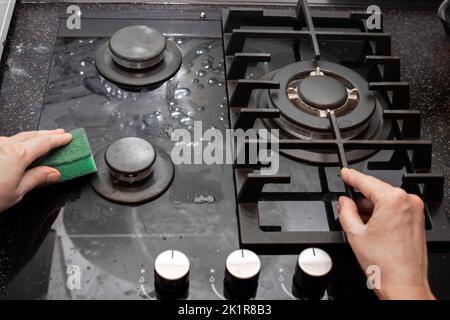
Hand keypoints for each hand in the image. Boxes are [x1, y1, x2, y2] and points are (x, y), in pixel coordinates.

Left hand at [0, 129, 71, 212]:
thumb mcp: (17, 192)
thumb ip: (37, 179)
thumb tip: (53, 173)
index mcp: (18, 155)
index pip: (45, 142)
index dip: (58, 139)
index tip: (68, 137)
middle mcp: (5, 145)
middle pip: (32, 135)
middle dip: (47, 133)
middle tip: (59, 133)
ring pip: (18, 137)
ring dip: (33, 136)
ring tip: (43, 139)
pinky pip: (6, 142)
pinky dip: (17, 142)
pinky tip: (18, 148)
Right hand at [338, 168, 434, 299]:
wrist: (403, 284)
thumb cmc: (385, 264)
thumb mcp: (354, 233)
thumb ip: (346, 211)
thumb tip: (344, 202)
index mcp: (393, 200)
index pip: (366, 181)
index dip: (351, 176)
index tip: (344, 172)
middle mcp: (407, 202)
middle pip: (376, 191)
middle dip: (359, 198)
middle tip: (344, 206)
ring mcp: (414, 211)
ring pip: (385, 200)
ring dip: (369, 208)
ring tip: (357, 223)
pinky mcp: (416, 220)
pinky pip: (394, 209)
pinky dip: (380, 214)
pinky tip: (369, 226)